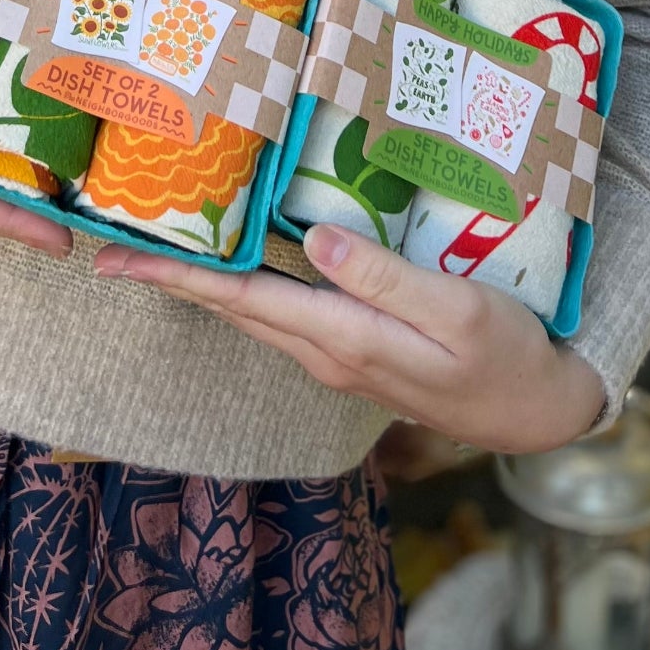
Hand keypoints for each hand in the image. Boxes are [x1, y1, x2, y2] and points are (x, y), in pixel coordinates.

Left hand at [93, 223, 604, 451]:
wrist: (535, 411)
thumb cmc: (505, 353)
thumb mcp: (455, 311)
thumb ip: (384, 277)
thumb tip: (315, 239)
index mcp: (342, 338)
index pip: (242, 301)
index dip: (178, 277)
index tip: (118, 260)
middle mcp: (324, 352)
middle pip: (234, 309)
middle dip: (172, 278)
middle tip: (113, 243)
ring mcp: (336, 356)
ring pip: (254, 313)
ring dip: (205, 284)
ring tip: (160, 248)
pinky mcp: (354, 351)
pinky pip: (284, 314)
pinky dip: (247, 288)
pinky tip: (239, 265)